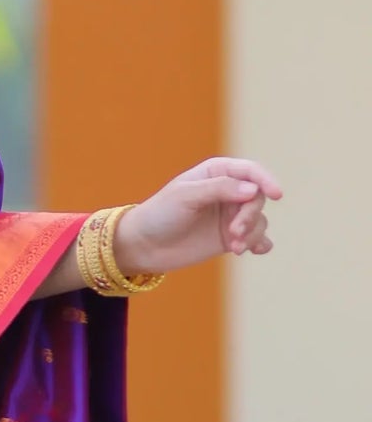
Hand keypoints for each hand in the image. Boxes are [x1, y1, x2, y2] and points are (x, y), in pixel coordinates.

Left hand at [114, 157, 282, 277]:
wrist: (144, 245)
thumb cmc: (160, 214)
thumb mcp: (186, 196)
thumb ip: (219, 189)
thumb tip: (253, 190)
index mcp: (217, 172)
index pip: (250, 171)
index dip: (265, 181)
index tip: (276, 195)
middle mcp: (228, 192)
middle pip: (257, 198)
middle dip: (250, 216)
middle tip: (234, 233)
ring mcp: (230, 215)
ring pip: (258, 220)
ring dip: (252, 233)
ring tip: (235, 247)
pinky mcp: (230, 238)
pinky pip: (256, 238)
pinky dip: (260, 243)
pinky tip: (256, 250)